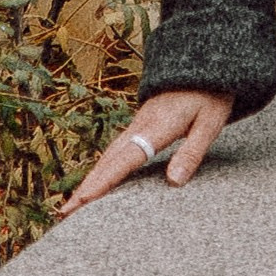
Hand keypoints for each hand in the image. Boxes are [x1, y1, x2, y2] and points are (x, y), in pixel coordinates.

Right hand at [58, 88, 233, 214]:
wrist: (202, 62)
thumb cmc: (210, 95)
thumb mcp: (210, 122)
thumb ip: (192, 152)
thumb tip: (174, 182)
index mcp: (157, 127)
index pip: (126, 158)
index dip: (105, 181)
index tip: (84, 199)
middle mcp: (140, 126)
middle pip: (108, 160)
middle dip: (86, 187)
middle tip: (65, 213)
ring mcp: (137, 124)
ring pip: (108, 155)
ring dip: (89, 179)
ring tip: (72, 204)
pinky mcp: (139, 125)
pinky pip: (115, 150)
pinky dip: (101, 169)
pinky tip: (96, 181)